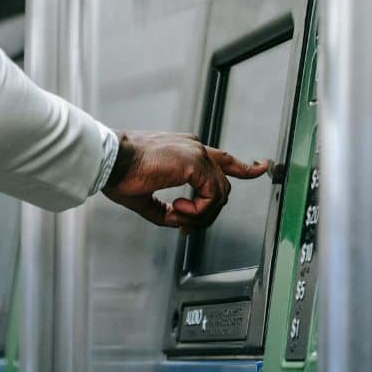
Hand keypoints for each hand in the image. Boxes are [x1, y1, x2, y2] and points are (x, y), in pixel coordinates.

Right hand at [102, 130, 269, 229]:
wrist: (109, 161)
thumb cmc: (119, 173)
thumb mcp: (148, 197)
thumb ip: (169, 210)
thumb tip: (181, 223)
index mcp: (185, 150)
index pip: (223, 159)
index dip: (245, 167)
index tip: (262, 167)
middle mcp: (195, 148)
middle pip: (222, 185)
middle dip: (208, 211)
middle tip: (184, 223)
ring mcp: (197, 153)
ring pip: (219, 194)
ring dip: (200, 214)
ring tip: (175, 215)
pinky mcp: (195, 162)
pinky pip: (211, 197)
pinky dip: (197, 211)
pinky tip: (177, 209)